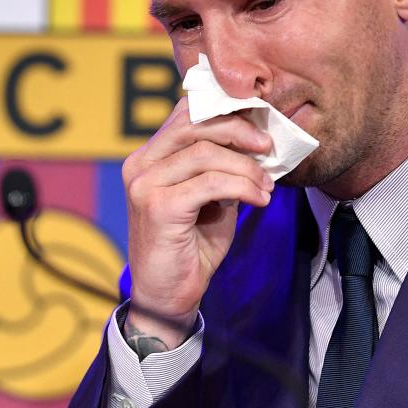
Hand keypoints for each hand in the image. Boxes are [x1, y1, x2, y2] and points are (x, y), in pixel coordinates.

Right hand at [121, 97, 273, 349]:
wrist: (170, 296)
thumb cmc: (191, 246)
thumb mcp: (210, 197)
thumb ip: (220, 167)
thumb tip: (256, 138)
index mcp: (149, 157)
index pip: (186, 114)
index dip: (225, 110)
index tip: (259, 123)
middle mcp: (140, 165)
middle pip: (194, 124)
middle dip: (238, 130)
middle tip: (267, 146)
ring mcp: (145, 185)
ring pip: (205, 153)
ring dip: (245, 166)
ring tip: (266, 183)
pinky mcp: (158, 207)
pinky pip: (210, 183)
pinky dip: (242, 186)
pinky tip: (260, 198)